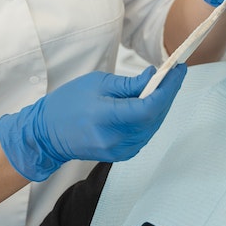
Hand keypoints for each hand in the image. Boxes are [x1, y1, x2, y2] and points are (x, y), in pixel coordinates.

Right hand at [0, 66, 186, 181]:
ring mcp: (118, 150)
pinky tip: (153, 103)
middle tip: (177, 73)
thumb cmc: (68, 104)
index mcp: (107, 118)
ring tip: (167, 85)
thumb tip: (154, 77)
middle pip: (155, 117)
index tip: (178, 70)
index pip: (148, 106)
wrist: (47, 133)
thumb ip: (129, 84)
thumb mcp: (98, 84)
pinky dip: (152, 118)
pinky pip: (144, 135)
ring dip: (162, 106)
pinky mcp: (120, 155)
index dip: (168, 88)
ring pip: (153, 127)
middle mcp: (115, 138)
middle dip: (169, 94)